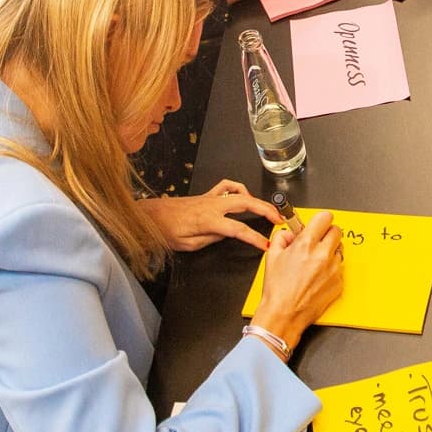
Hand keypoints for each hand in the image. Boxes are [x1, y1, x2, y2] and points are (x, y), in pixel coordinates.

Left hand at [139, 180, 282, 251]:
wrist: (151, 216)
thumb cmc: (165, 230)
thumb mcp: (187, 244)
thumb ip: (210, 239)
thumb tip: (225, 235)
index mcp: (209, 220)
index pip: (239, 229)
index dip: (255, 238)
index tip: (267, 244)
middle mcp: (212, 205)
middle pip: (247, 204)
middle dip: (267, 211)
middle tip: (279, 219)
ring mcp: (211, 197)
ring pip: (241, 193)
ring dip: (258, 201)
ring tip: (268, 209)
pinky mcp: (207, 195)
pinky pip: (228, 186)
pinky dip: (240, 189)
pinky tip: (245, 196)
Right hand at [252, 209, 344, 349]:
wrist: (284, 315)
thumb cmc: (277, 290)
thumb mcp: (272, 257)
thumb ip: (282, 237)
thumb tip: (289, 232)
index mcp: (306, 244)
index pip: (325, 217)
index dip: (320, 220)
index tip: (318, 224)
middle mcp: (323, 255)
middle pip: (337, 231)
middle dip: (326, 234)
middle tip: (317, 242)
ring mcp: (333, 269)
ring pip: (339, 250)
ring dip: (330, 252)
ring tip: (315, 263)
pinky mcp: (339, 283)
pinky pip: (339, 269)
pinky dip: (330, 270)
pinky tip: (317, 278)